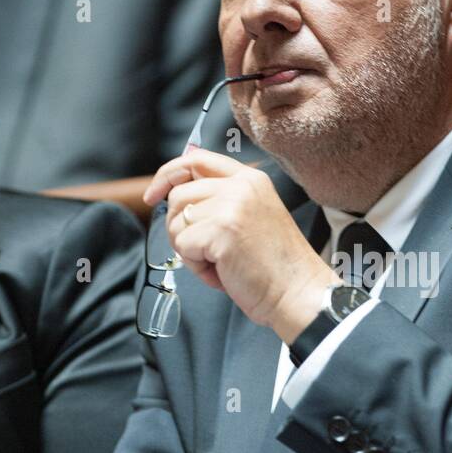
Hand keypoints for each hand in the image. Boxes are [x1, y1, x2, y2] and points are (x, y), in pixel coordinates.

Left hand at [143, 148, 333, 341]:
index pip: (195, 159)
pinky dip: (197, 267)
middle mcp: (240, 186)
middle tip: (209, 252)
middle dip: (181, 228)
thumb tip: (172, 194)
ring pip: (176, 223)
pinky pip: (183, 246)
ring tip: (222, 263)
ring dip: (191, 251)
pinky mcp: (220, 231)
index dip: (168, 175)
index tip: (153, 196)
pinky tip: (224, 273)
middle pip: (179, 195)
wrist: (298, 293)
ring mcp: (230, 206)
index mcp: (250, 179)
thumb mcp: (252, 216)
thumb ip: (221, 199)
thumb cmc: (274, 266)